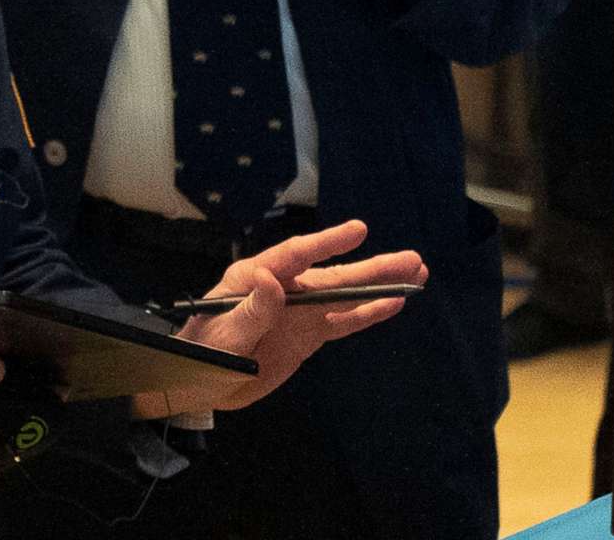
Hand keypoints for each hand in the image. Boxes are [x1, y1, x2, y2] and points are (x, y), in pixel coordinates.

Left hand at [153, 219, 425, 415]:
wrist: (196, 383)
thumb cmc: (200, 353)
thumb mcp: (222, 334)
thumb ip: (250, 310)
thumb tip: (270, 278)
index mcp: (255, 277)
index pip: (295, 256)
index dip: (327, 243)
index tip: (358, 231)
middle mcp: (282, 288)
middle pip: (332, 274)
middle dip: (372, 266)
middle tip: (412, 258)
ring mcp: (298, 311)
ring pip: (344, 295)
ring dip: (379, 286)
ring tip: (417, 273)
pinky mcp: (306, 334)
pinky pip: (342, 321)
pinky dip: (368, 314)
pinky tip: (395, 303)